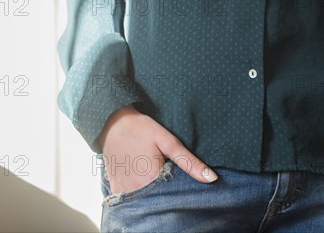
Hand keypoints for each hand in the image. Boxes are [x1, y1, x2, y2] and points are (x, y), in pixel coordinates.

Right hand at [98, 105, 217, 193]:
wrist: (111, 121)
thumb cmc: (140, 128)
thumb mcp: (168, 141)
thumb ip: (189, 162)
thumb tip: (212, 178)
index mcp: (151, 179)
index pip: (174, 197)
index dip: (181, 191)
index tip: (183, 182)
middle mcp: (136, 190)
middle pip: (158, 201)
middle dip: (166, 194)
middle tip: (166, 174)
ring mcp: (124, 191)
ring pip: (144, 202)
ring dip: (152, 196)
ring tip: (154, 178)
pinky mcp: (116, 189)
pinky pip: (130, 200)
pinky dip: (138, 195)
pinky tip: (143, 182)